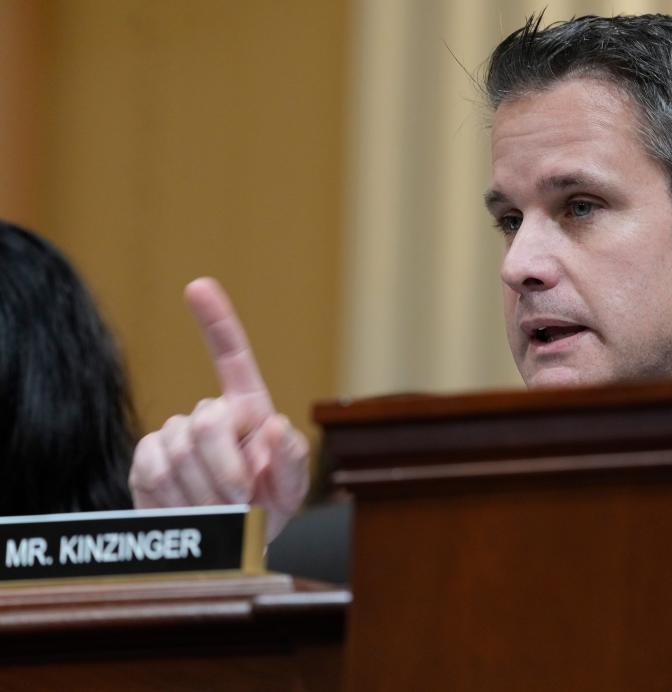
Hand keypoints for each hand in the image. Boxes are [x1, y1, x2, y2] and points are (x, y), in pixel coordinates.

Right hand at [129, 278, 308, 540]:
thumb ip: (292, 460)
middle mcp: (209, 414)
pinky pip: (152, 467)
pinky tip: (187, 510)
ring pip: (180, 450)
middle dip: (227, 471)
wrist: (228, 547)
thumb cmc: (267, 509)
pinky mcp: (146, 460)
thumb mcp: (292, 489)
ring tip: (219, 511)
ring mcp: (174, 434)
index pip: (231, 357)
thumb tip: (274, 427)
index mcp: (248, 409)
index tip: (197, 285)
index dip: (215, 321)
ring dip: (204, 492)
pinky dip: (173, 497)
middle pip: (207, 421)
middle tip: (240, 502)